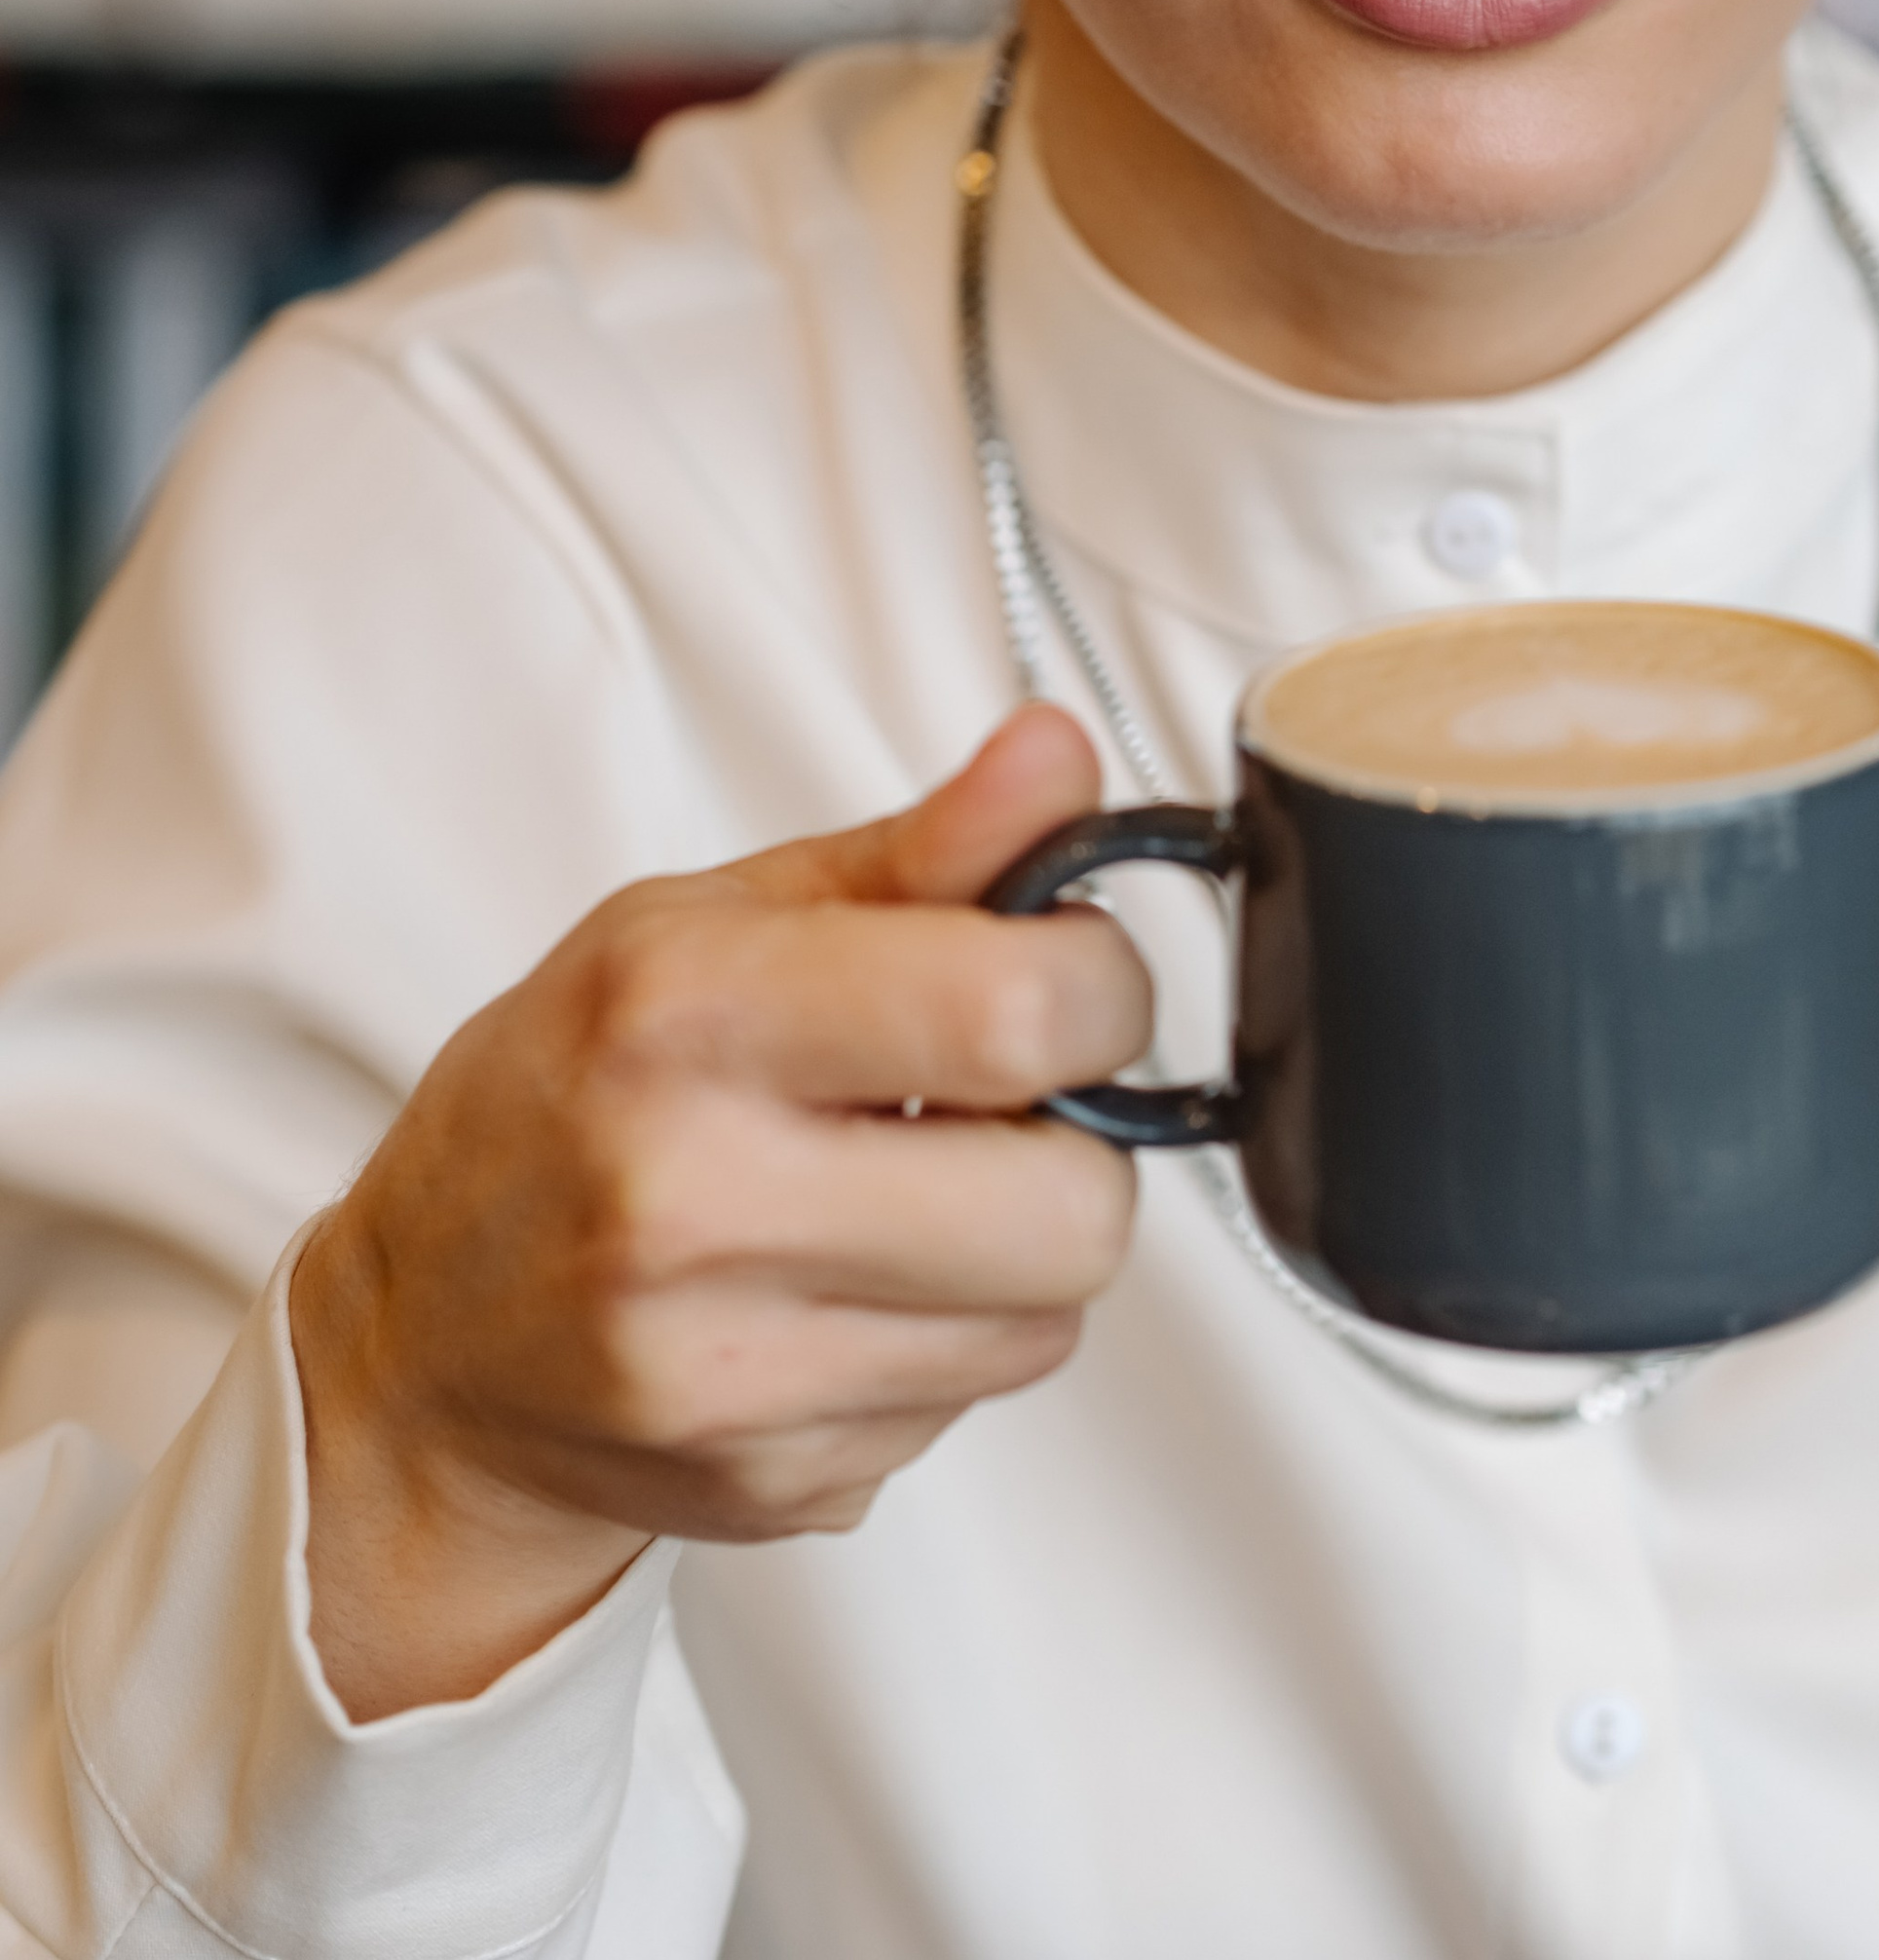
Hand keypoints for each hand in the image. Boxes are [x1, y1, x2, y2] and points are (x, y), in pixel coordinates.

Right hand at [290, 702, 1145, 1718]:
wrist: (418, 1341)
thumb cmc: (566, 1097)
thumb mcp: (706, 923)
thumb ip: (919, 849)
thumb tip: (1063, 755)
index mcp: (686, 1015)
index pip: (1016, 1009)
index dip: (1098, 984)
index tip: (1067, 972)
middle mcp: (694, 1201)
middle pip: (1075, 1208)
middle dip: (1076, 1142)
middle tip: (997, 1104)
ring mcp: (729, 1369)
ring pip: (1048, 1319)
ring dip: (1017, 1250)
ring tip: (908, 1194)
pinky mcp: (770, 1486)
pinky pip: (971, 1404)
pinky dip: (946, 1339)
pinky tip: (847, 1289)